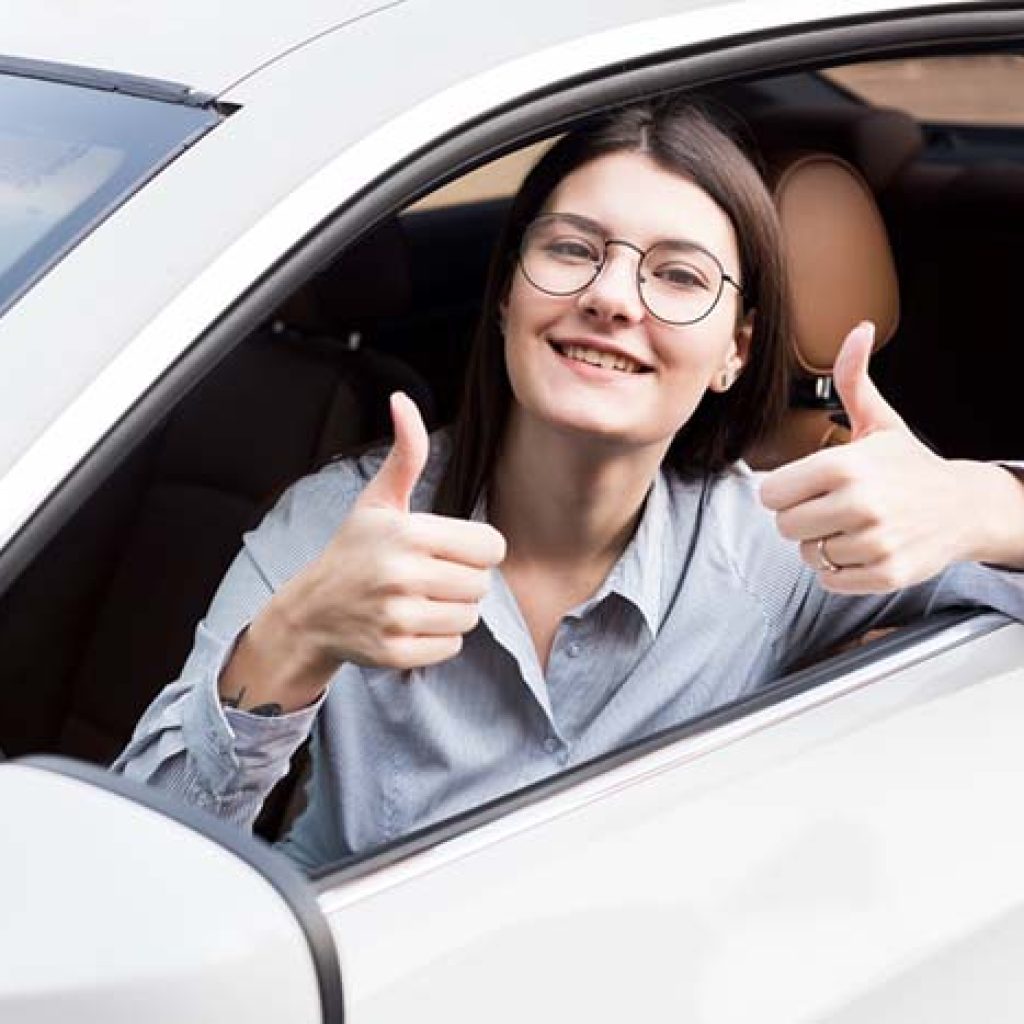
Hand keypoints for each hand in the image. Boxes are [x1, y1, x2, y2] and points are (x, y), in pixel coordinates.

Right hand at [272, 392, 506, 671]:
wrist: (311, 611)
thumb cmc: (354, 550)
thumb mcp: (378, 501)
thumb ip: (406, 454)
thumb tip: (403, 401)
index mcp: (407, 532)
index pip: (491, 546)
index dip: (475, 548)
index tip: (448, 550)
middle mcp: (401, 575)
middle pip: (482, 584)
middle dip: (463, 580)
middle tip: (430, 576)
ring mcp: (397, 617)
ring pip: (470, 618)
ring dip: (452, 611)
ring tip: (420, 600)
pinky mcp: (395, 652)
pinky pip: (451, 648)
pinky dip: (437, 640)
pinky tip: (410, 624)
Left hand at [759, 321, 975, 592]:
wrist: (966, 507)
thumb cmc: (909, 465)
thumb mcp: (880, 421)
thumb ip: (854, 379)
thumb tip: (859, 330)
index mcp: (845, 465)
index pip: (771, 494)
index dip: (784, 491)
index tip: (807, 486)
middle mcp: (860, 504)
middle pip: (784, 526)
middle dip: (801, 518)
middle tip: (831, 507)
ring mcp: (875, 542)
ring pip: (808, 554)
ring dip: (822, 544)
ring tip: (852, 526)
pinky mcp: (886, 574)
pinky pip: (831, 580)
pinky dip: (840, 570)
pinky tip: (863, 548)